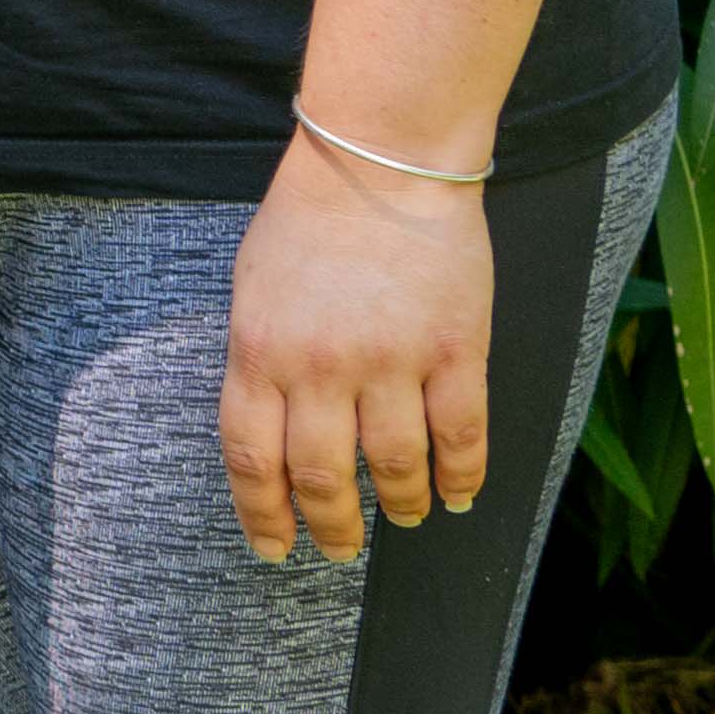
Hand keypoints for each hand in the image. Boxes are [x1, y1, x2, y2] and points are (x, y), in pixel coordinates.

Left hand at [224, 127, 497, 559]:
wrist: (381, 163)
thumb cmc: (307, 221)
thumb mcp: (252, 290)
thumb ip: (260, 361)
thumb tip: (270, 433)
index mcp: (260, 351)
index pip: (252, 459)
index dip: (262, 515)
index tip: (272, 548)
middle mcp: (321, 368)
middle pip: (323, 476)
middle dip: (332, 526)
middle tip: (340, 550)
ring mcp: (392, 363)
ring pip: (396, 467)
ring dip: (401, 505)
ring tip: (404, 518)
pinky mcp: (457, 352)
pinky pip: (462, 437)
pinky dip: (462, 478)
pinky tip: (458, 496)